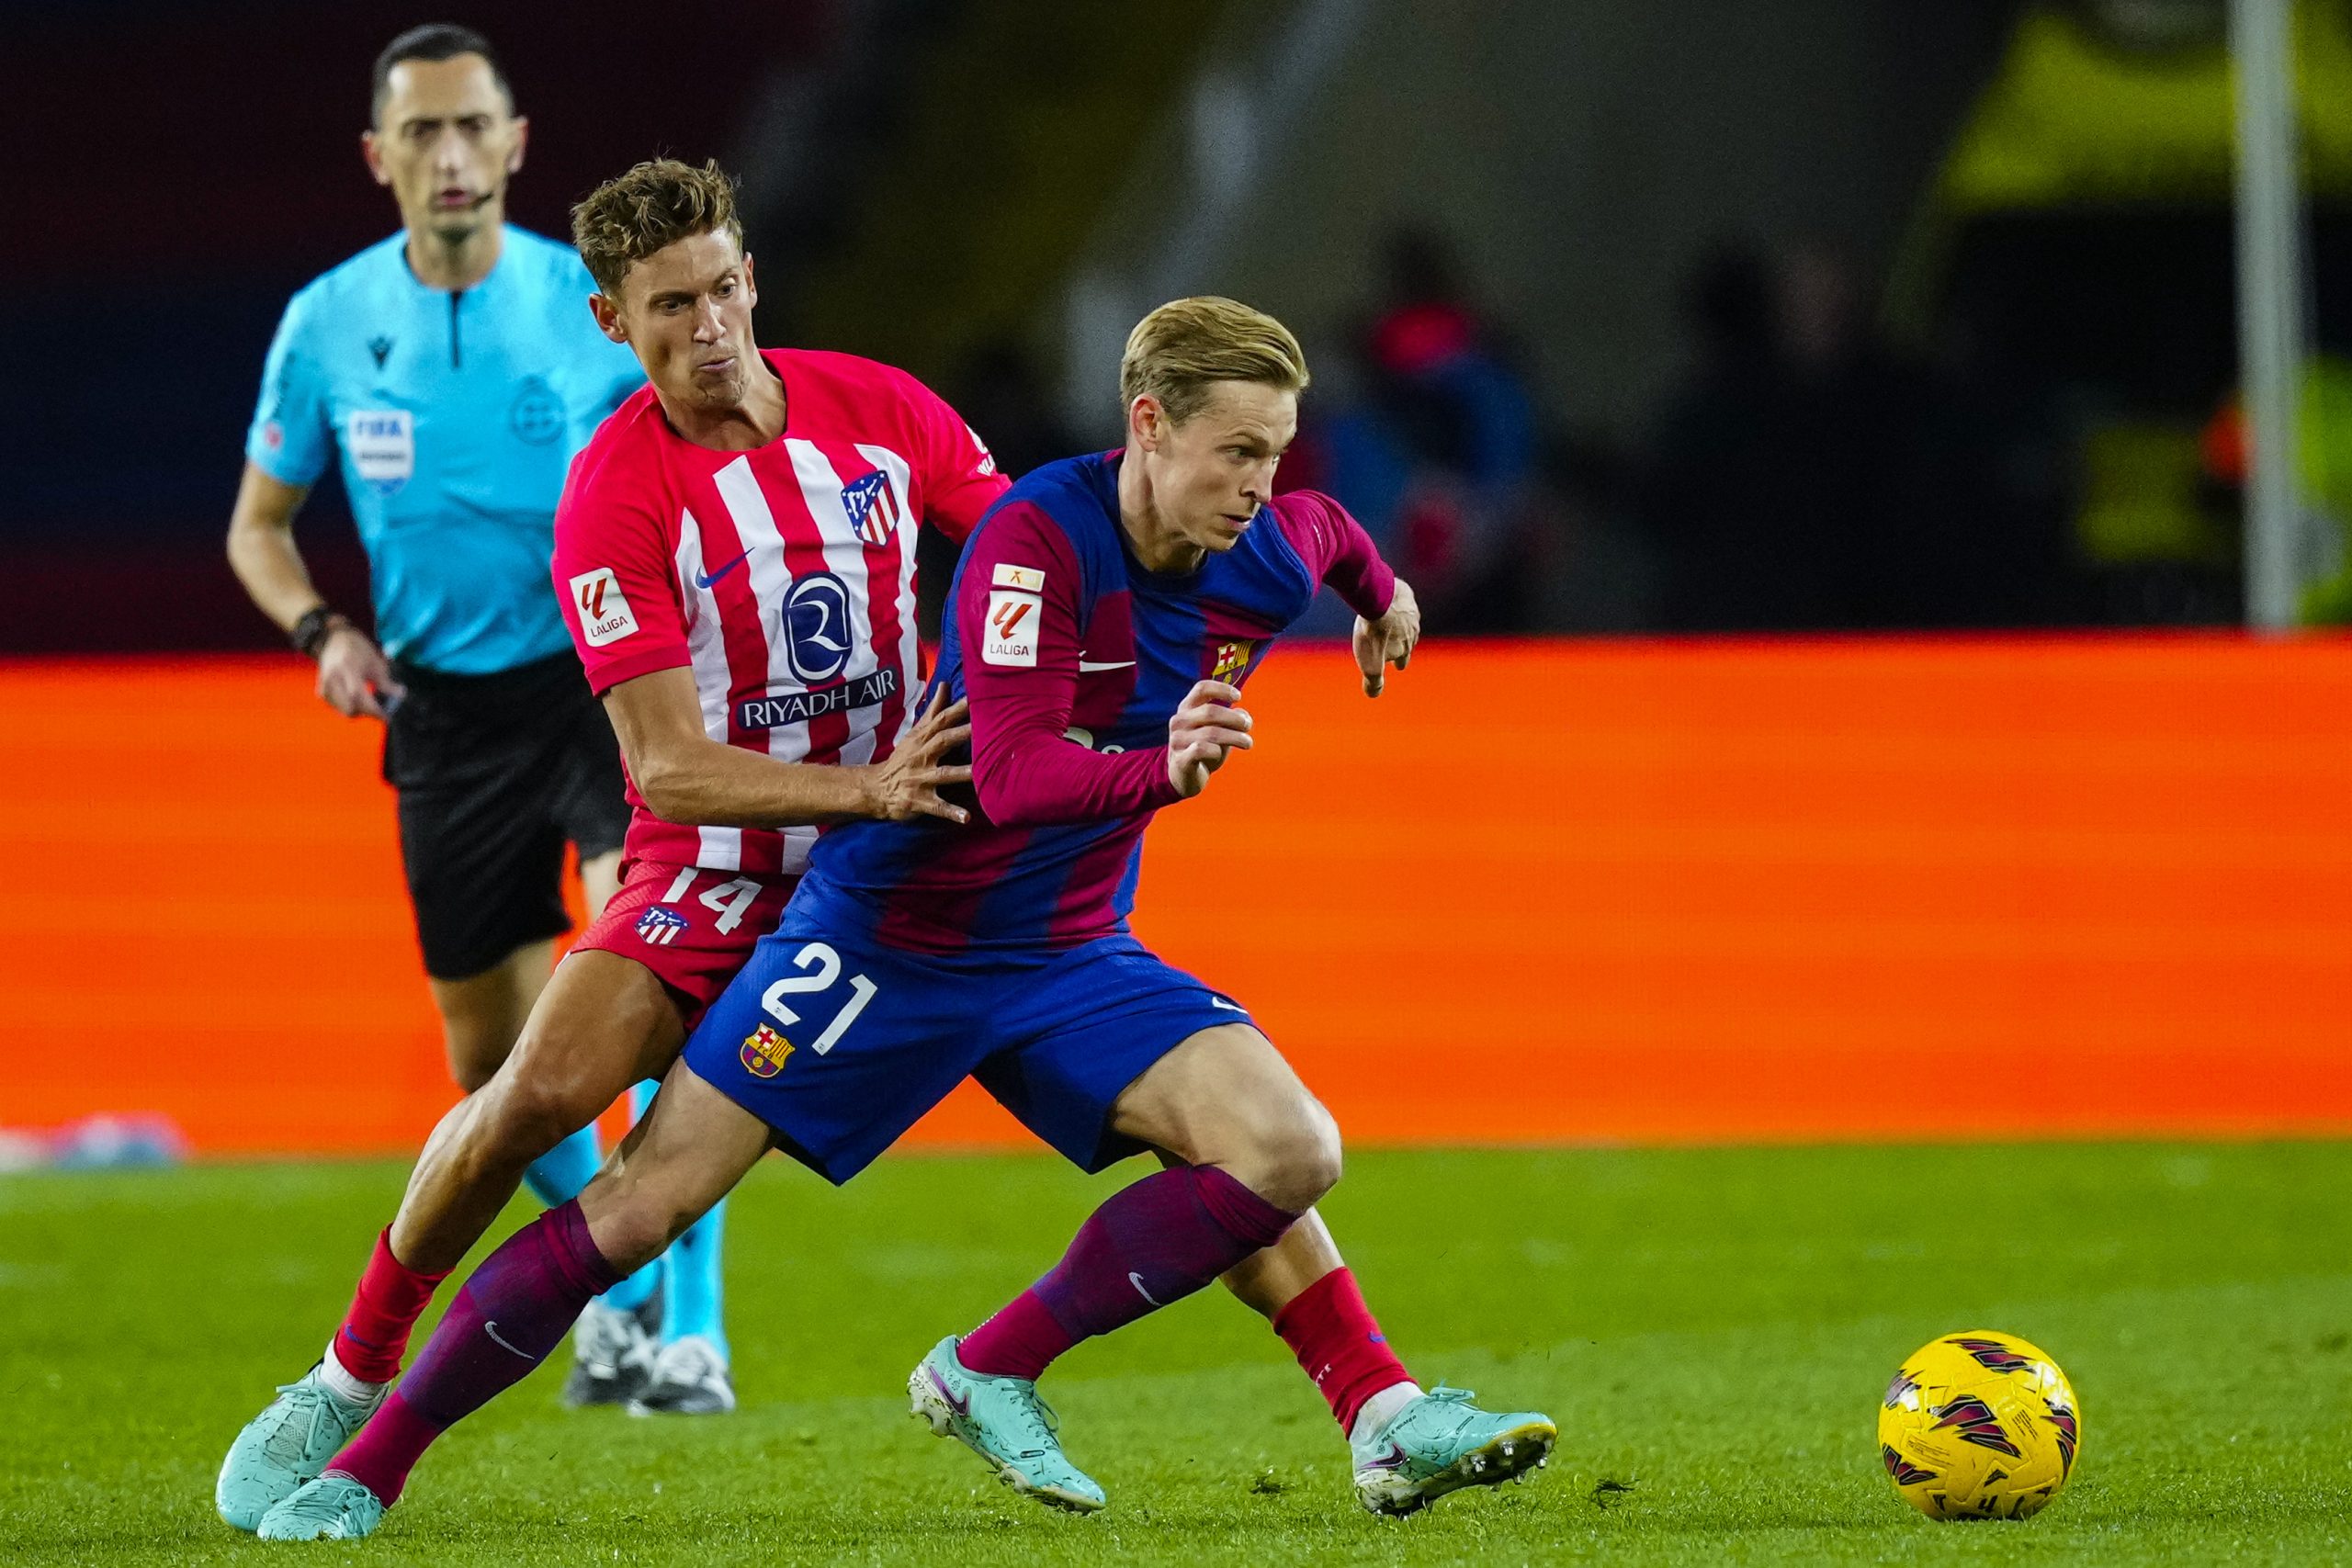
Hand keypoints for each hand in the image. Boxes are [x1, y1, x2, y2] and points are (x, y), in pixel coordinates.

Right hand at [316, 625, 403, 718]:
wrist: (335, 640)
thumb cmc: (359, 649)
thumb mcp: (376, 662)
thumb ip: (386, 682)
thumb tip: (400, 696)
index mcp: (347, 667)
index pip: (357, 695)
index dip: (372, 709)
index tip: (386, 716)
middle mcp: (332, 678)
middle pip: (349, 707)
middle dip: (367, 713)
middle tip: (380, 709)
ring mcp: (324, 685)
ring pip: (343, 711)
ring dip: (359, 711)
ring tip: (369, 702)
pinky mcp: (321, 691)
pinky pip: (337, 708)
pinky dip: (349, 707)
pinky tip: (357, 700)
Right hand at [862, 688, 972, 822]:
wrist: (875, 789)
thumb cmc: (902, 760)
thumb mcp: (915, 733)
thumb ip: (933, 711)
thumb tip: (945, 685)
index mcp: (922, 739)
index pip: (940, 720)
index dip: (956, 709)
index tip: (974, 698)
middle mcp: (921, 757)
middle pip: (943, 742)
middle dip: (961, 734)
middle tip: (982, 728)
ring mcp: (920, 779)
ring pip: (943, 775)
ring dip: (961, 774)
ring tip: (980, 774)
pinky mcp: (919, 801)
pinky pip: (937, 807)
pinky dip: (951, 813)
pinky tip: (966, 818)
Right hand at [1166, 679, 1252, 798]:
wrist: (1183, 777)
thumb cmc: (1203, 748)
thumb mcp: (1218, 730)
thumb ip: (1230, 720)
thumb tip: (1243, 716)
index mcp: (1187, 708)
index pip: (1202, 688)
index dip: (1222, 689)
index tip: (1239, 697)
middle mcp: (1179, 721)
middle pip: (1210, 711)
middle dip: (1234, 718)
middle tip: (1248, 725)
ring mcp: (1177, 740)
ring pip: (1211, 732)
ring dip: (1235, 737)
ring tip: (1247, 742)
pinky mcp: (1180, 759)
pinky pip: (1203, 749)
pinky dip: (1217, 751)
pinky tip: (1220, 754)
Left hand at [1353, 577, 1420, 696]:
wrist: (1379, 597)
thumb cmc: (1374, 632)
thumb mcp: (1370, 663)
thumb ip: (1373, 681)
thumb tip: (1373, 695)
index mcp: (1404, 648)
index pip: (1403, 658)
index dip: (1400, 662)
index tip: (1399, 665)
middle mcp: (1412, 630)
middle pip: (1408, 639)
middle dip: (1403, 644)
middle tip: (1400, 645)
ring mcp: (1410, 611)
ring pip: (1408, 621)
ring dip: (1402, 624)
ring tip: (1396, 624)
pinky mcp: (1405, 594)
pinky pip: (1403, 601)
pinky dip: (1398, 605)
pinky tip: (1393, 603)